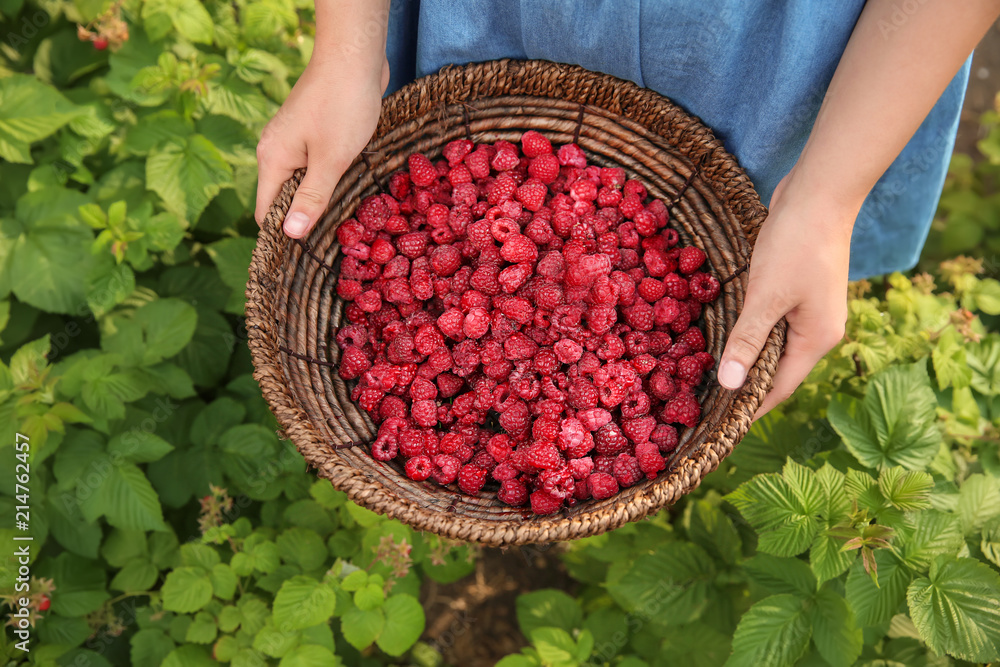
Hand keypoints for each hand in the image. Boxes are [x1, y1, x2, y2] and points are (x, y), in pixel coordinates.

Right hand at [254, 54, 388, 237]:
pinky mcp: (313, 130)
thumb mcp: (331, 160)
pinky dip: (328, 177)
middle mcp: (275, 150)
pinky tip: (348, 187)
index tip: (306, 258)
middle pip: (282, 198)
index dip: (282, 236)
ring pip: (301, 181)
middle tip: (332, 243)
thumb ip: (311, 197)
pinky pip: (315, 164)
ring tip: (343, 219)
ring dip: (319, 197)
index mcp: (272, 159)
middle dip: (304, 219)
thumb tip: (290, 234)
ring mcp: (293, 139)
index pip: (265, 212)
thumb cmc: (343, 106)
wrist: (355, 56)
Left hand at [717, 176, 853, 418]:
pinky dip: (749, 332)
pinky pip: (769, 322)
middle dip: (745, 386)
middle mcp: (817, 330)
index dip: (750, 407)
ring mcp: (809, 310)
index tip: (721, 427)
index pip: (778, 387)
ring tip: (709, 377)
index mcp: (816, 339)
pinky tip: (726, 335)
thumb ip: (748, 340)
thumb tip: (732, 384)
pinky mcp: (796, 290)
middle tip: (705, 403)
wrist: (820, 193)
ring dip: (744, 358)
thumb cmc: (796, 244)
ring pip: (772, 345)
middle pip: (776, 370)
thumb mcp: (767, 295)